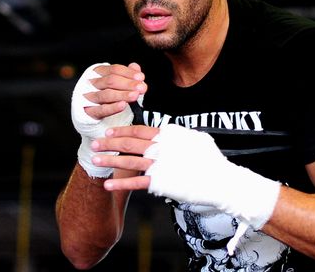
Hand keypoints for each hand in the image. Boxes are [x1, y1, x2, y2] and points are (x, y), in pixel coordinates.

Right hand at [71, 62, 146, 177]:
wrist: (95, 122)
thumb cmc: (110, 100)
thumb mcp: (121, 87)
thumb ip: (128, 76)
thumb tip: (136, 67)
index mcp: (98, 73)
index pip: (114, 70)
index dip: (128, 73)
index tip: (141, 78)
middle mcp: (91, 83)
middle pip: (110, 81)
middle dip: (128, 84)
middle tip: (142, 87)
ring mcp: (88, 98)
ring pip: (106, 94)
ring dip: (122, 94)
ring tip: (135, 95)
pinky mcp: (88, 112)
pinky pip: (100, 110)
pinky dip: (112, 107)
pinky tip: (123, 106)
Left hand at [93, 124, 280, 232]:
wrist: (220, 179)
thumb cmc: (211, 159)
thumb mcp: (196, 139)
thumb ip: (179, 135)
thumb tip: (171, 132)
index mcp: (168, 134)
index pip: (139, 129)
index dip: (122, 130)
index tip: (109, 132)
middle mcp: (161, 146)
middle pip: (129, 142)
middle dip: (109, 143)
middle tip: (95, 143)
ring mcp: (159, 164)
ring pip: (127, 160)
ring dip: (109, 160)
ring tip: (94, 160)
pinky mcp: (159, 182)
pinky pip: (135, 182)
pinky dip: (119, 184)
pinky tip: (107, 185)